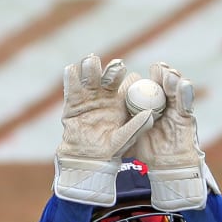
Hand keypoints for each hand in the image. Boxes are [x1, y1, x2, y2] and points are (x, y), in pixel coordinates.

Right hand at [55, 54, 156, 205]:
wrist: (85, 159)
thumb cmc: (108, 151)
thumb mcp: (125, 139)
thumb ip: (136, 126)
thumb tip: (150, 114)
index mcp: (120, 102)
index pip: (127, 86)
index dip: (131, 80)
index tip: (133, 77)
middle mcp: (105, 96)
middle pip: (108, 78)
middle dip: (111, 70)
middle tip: (116, 65)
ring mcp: (88, 98)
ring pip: (90, 79)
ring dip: (91, 69)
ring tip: (92, 61)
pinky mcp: (72, 103)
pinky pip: (71, 88)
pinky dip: (71, 78)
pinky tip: (72, 69)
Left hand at [128, 63, 218, 210]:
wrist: (166, 167)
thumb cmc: (146, 150)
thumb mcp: (127, 134)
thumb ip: (120, 122)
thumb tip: (98, 112)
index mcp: (148, 104)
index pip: (146, 86)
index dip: (142, 79)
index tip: (135, 73)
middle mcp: (164, 103)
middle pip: (163, 83)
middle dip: (161, 74)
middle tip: (157, 67)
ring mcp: (176, 108)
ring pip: (176, 89)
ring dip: (173, 79)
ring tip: (168, 72)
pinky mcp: (186, 117)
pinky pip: (187, 103)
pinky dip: (186, 93)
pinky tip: (183, 84)